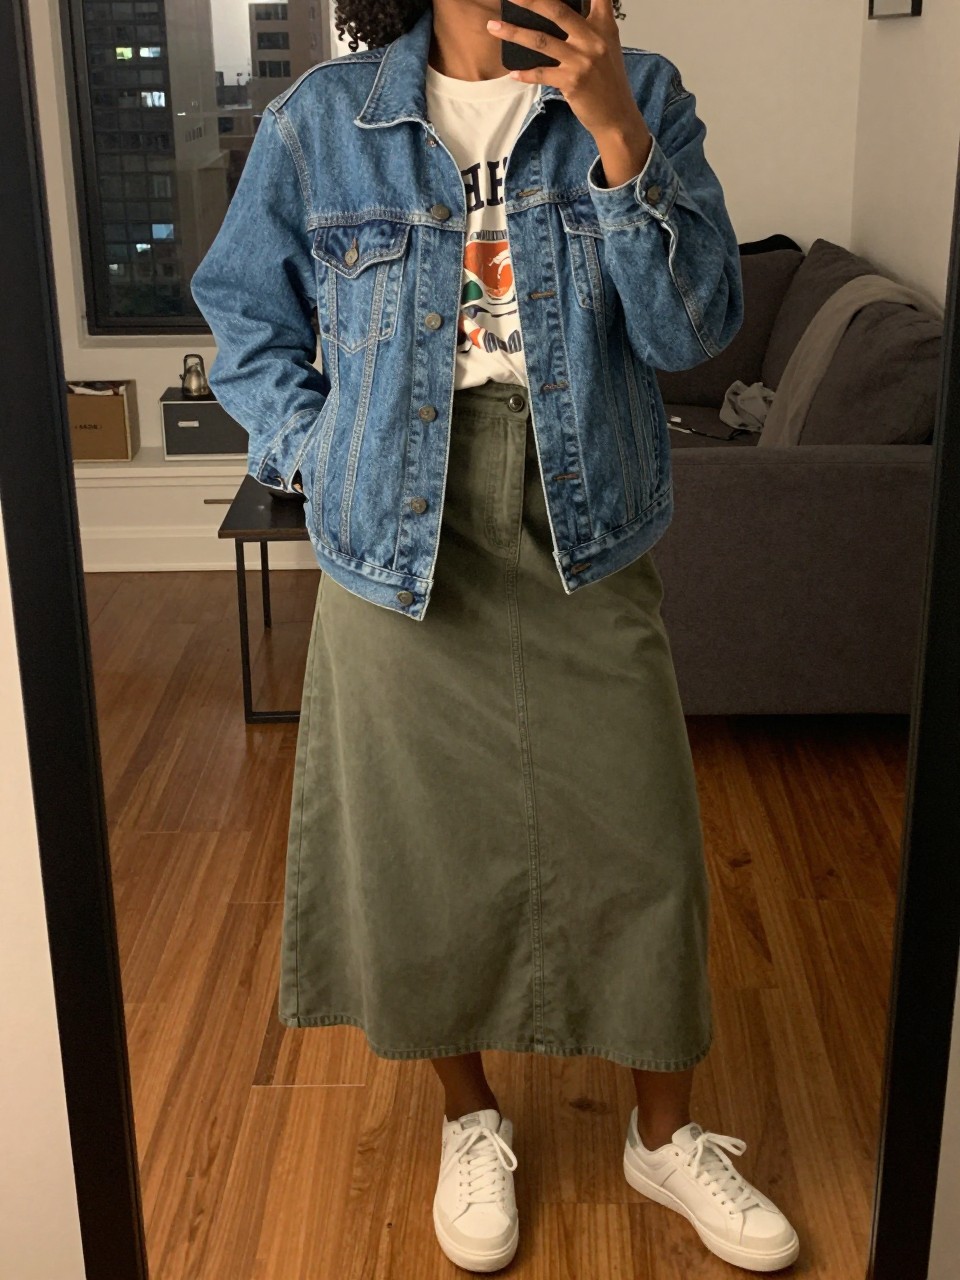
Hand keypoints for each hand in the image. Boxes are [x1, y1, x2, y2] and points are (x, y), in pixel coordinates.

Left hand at [486, 0, 646, 140]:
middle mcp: (593, 39)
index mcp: (603, 26)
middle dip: (530, 1)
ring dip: (513, 32)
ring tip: (493, 27)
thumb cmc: (608, 81)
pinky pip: (541, 73)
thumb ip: (588, 27)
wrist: (616, 116)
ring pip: (541, 40)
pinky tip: (514, 73)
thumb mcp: (607, 46)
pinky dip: (525, 74)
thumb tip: (557, 15)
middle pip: (556, 10)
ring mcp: (581, 60)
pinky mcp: (572, 82)